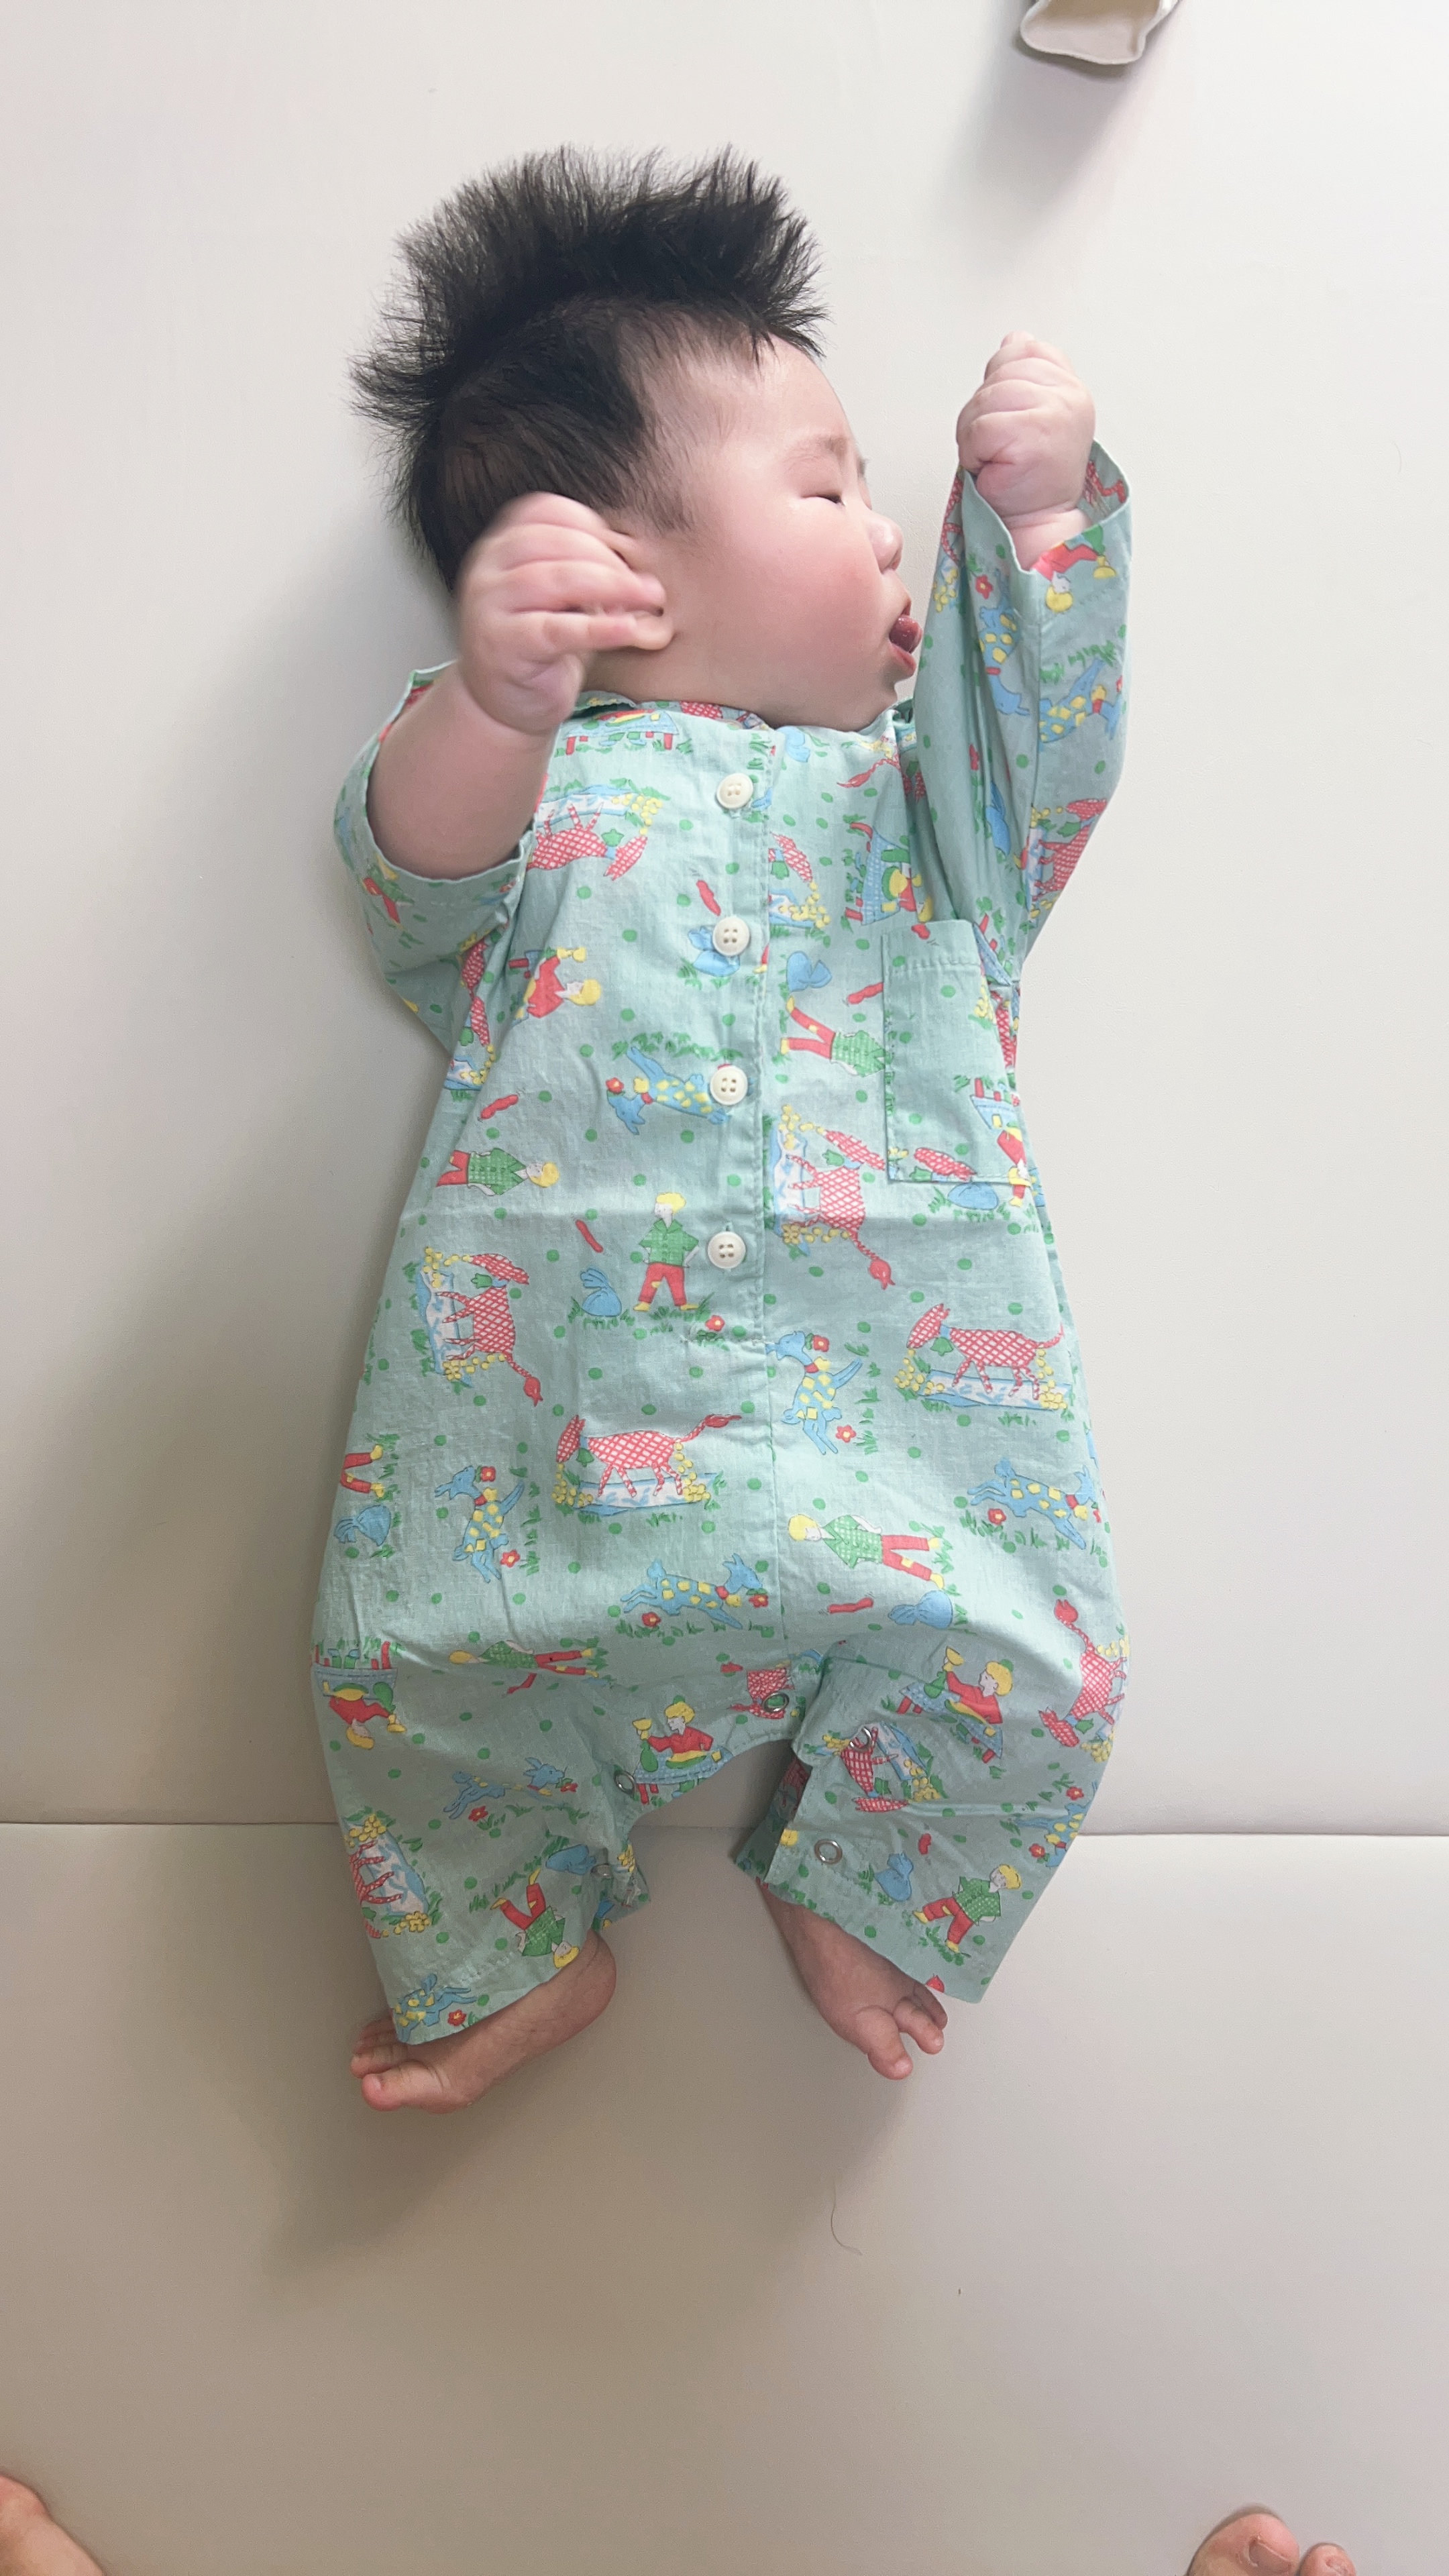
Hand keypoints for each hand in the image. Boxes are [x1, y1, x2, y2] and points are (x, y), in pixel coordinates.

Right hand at [454, 492, 669, 737]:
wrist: (501, 706)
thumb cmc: (540, 648)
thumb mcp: (565, 601)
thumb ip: (590, 575)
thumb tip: (645, 573)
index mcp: (502, 545)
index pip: (545, 511)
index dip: (590, 525)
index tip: (624, 553)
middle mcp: (487, 568)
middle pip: (552, 541)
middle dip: (608, 559)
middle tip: (648, 586)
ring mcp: (488, 606)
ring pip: (552, 580)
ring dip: (608, 586)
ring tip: (646, 601)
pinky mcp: (501, 645)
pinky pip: (553, 630)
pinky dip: (595, 628)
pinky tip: (626, 629)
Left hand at [955, 335, 1094, 549]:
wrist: (1035, 523)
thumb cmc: (1028, 478)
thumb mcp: (1030, 415)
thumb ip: (1023, 374)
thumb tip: (1015, 339)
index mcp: (1069, 385)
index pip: (1021, 350)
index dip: (999, 384)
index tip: (1011, 422)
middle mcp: (1069, 396)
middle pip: (997, 376)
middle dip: (983, 414)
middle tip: (1001, 447)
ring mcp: (1056, 413)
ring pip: (984, 401)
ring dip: (975, 437)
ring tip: (998, 459)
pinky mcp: (1035, 435)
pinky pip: (981, 428)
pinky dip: (974, 452)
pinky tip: (996, 468)